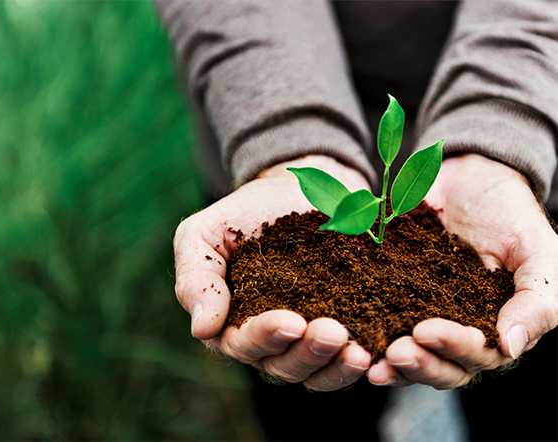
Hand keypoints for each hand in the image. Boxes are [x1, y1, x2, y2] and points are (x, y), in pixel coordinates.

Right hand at [174, 155, 373, 390]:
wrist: (295, 189)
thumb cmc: (242, 214)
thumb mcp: (203, 234)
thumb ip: (196, 278)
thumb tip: (202, 330)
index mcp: (230, 324)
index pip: (242, 344)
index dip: (265, 337)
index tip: (291, 321)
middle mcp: (268, 342)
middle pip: (283, 366)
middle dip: (307, 354)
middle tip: (332, 332)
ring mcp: (306, 340)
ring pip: (316, 372)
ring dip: (335, 367)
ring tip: (357, 351)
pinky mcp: (342, 329)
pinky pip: (347, 360)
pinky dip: (358, 363)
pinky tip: (375, 353)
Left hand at [367, 154, 557, 388]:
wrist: (468, 178)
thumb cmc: (510, 214)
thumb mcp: (537, 250)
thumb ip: (538, 299)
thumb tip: (510, 346)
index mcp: (494, 329)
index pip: (476, 355)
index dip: (453, 349)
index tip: (426, 331)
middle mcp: (456, 331)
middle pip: (439, 366)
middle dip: (418, 364)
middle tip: (394, 352)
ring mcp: (420, 316)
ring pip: (407, 355)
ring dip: (388, 363)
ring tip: (367, 359)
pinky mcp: (390, 297)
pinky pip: (376, 322)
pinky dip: (365, 332)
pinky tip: (349, 335)